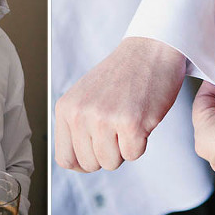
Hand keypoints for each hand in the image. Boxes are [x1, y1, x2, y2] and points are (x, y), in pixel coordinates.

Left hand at [55, 37, 185, 171]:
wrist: (149, 50)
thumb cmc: (121, 76)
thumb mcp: (85, 96)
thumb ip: (76, 125)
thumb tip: (76, 163)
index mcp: (66, 108)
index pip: (65, 158)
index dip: (84, 162)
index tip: (97, 151)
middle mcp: (81, 114)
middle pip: (90, 164)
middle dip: (107, 153)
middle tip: (118, 126)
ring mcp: (105, 119)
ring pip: (111, 162)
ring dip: (124, 148)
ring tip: (128, 119)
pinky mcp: (131, 123)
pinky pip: (134, 155)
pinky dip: (141, 142)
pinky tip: (141, 118)